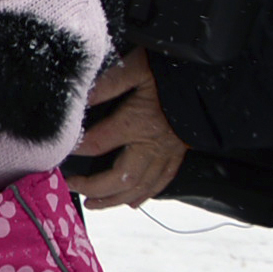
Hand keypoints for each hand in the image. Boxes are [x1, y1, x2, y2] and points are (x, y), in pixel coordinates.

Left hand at [71, 49, 186, 207]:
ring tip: (94, 204)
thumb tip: (81, 96)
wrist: (211, 79)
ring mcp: (167, 153)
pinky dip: (144, 195)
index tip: (61, 151)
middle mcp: (152, 145)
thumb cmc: (171, 72)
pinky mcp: (178, 155)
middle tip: (73, 187)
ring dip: (115, 199)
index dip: (77, 149)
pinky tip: (132, 202)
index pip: (98, 144)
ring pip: (140, 187)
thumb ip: (108, 83)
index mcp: (136, 123)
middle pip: (120, 178)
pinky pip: (161, 182)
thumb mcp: (136, 68)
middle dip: (94, 188)